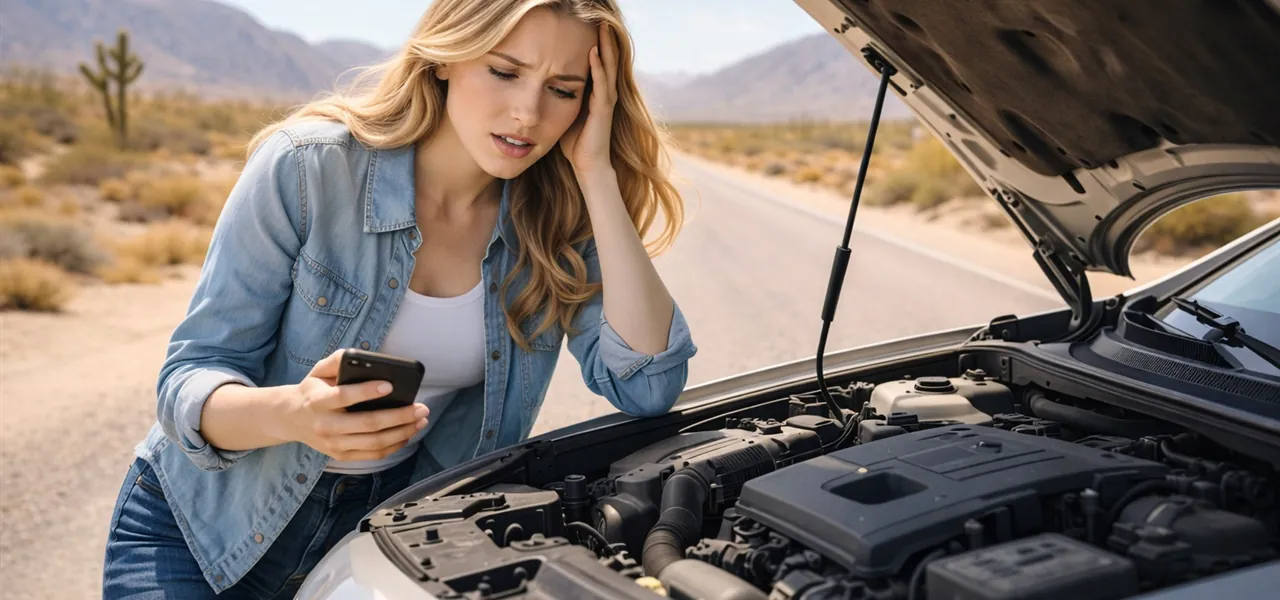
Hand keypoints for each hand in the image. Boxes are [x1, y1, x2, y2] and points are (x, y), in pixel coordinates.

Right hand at [282, 349, 427, 460]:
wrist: (291, 418)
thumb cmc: (313, 390)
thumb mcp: (318, 370)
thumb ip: (337, 360)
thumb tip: (361, 356)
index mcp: (318, 401)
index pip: (343, 396)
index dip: (366, 391)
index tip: (389, 385)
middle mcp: (325, 425)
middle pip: (367, 424)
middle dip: (399, 416)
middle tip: (421, 407)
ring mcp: (333, 444)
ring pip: (374, 442)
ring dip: (403, 432)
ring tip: (421, 420)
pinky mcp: (341, 455)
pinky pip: (372, 455)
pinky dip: (394, 446)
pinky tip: (408, 434)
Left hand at [560, 23, 618, 179]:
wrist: (587, 165)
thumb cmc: (575, 142)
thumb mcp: (565, 113)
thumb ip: (560, 98)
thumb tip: (541, 85)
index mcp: (597, 93)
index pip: (599, 62)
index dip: (597, 43)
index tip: (590, 25)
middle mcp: (605, 93)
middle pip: (607, 59)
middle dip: (604, 38)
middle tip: (600, 18)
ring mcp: (607, 101)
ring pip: (608, 67)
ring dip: (605, 46)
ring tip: (602, 27)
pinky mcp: (604, 110)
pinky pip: (602, 84)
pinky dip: (598, 67)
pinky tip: (593, 52)